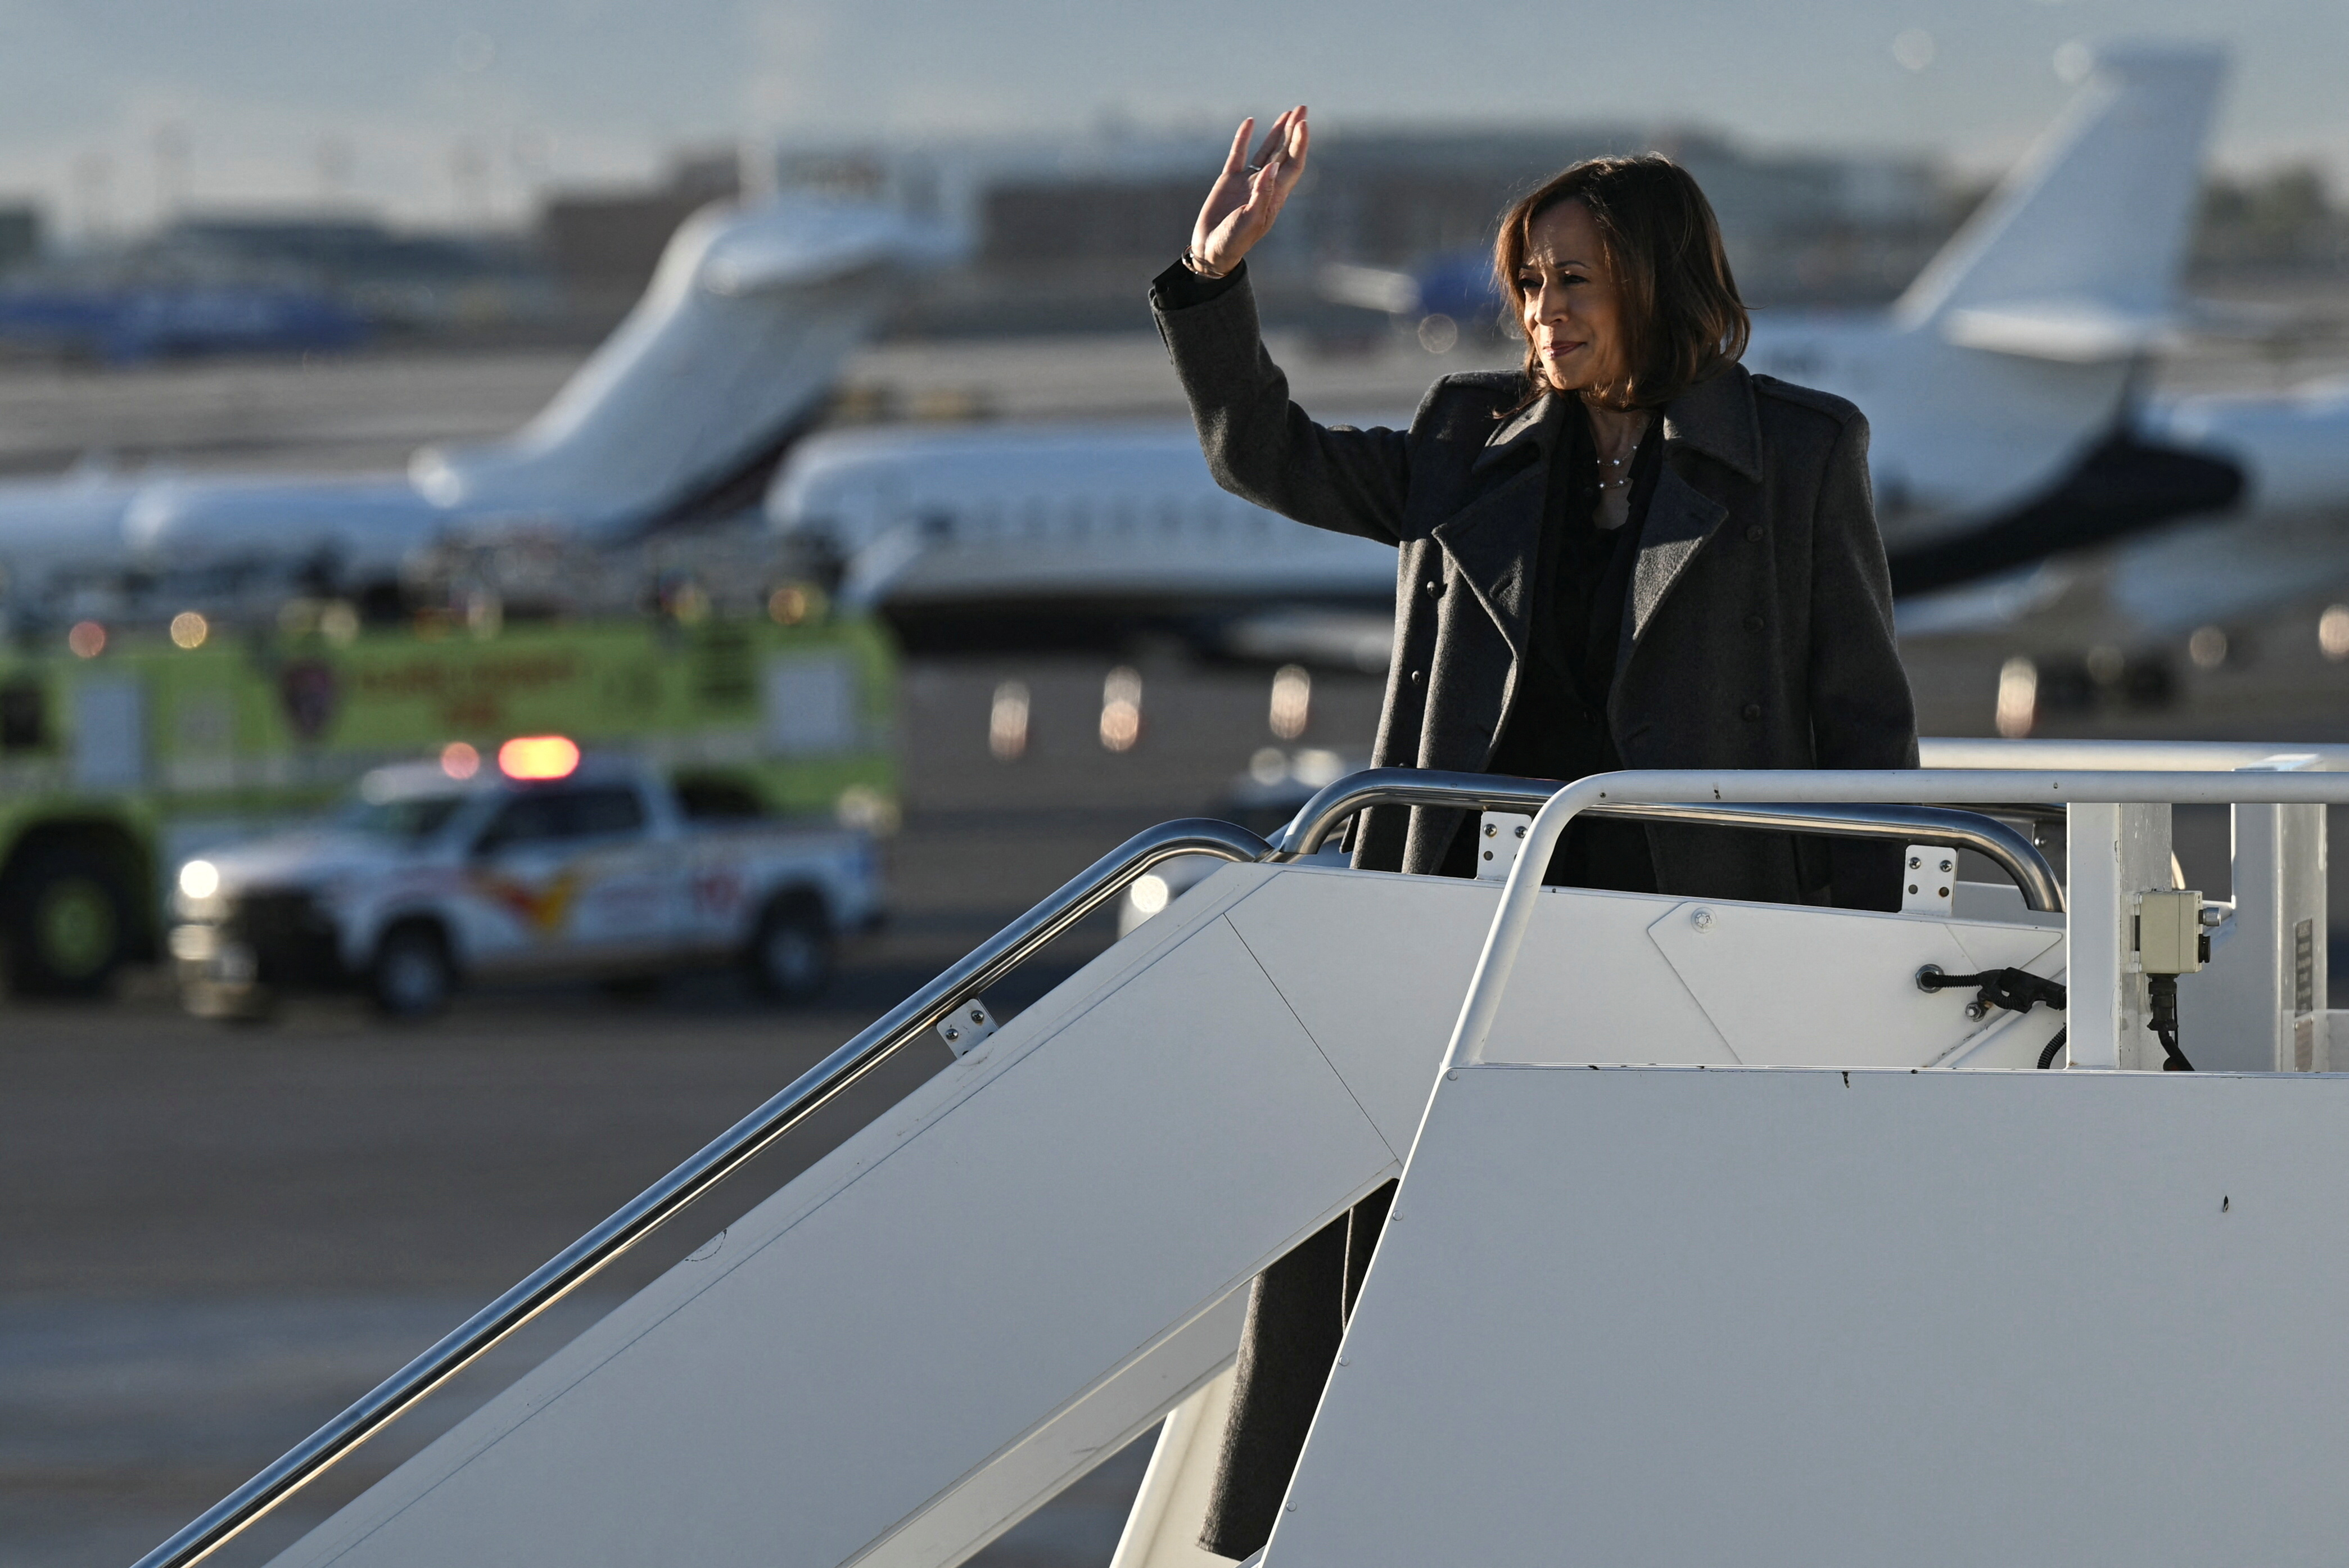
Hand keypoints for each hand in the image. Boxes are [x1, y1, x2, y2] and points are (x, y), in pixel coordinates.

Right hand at [1187, 106, 1308, 276]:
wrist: (1212, 250)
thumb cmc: (1234, 241)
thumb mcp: (1250, 220)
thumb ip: (1262, 194)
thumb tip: (1273, 166)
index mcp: (1275, 195)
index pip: (1293, 164)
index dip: (1300, 143)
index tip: (1302, 124)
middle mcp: (1265, 184)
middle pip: (1285, 152)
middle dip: (1294, 131)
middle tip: (1302, 108)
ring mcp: (1247, 181)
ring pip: (1267, 150)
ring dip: (1277, 132)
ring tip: (1288, 113)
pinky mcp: (1229, 179)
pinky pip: (1239, 154)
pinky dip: (1244, 138)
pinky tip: (1250, 122)